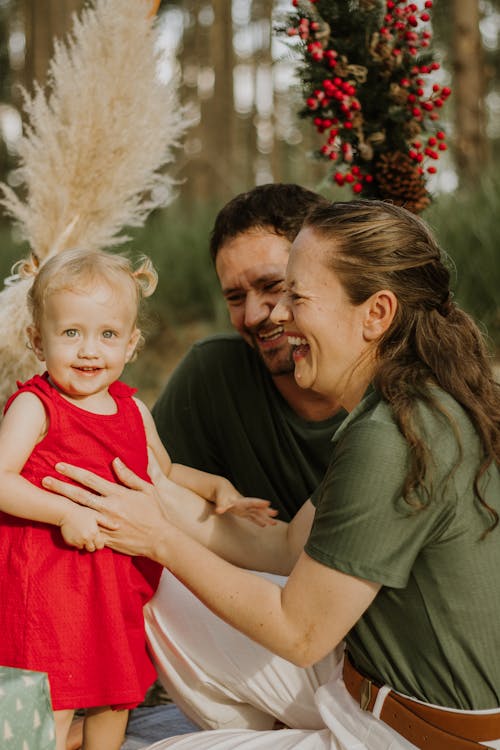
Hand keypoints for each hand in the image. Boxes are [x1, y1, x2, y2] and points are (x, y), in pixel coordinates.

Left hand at [42, 459, 166, 558]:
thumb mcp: (146, 490)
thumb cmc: (155, 513)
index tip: (60, 466)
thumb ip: (129, 475)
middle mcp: (109, 508)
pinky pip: (87, 533)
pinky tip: (61, 526)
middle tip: (45, 480)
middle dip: (61, 487)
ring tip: (47, 499)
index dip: (73, 472)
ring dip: (63, 505)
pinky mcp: (105, 539)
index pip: (91, 479)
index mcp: (117, 494)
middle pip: (79, 495)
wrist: (159, 539)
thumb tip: (115, 460)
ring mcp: (105, 524)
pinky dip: (74, 529)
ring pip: (79, 513)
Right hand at [59, 504, 105, 551]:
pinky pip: (75, 546)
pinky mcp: (69, 542)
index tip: (97, 538)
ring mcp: (77, 541)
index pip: (100, 546)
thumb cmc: (83, 512)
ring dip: (84, 544)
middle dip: (92, 545)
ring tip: (83, 534)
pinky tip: (76, 534)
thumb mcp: (97, 515)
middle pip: (92, 549)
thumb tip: (118, 527)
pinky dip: (76, 542)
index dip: (99, 543)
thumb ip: (108, 523)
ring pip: (83, 548)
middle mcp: (86, 539)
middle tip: (90, 536)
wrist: (66, 512)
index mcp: (94, 533)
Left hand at [213, 483, 277, 526]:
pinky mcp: (244, 512)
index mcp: (241, 501)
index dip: (259, 503)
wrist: (223, 489)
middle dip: (266, 511)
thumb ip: (221, 506)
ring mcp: (246, 508)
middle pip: (258, 508)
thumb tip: (219, 511)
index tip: (268, 503)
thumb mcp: (220, 500)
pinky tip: (264, 525)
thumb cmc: (221, 495)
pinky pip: (253, 517)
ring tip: (275, 523)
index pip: (251, 502)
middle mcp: (246, 504)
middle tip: (275, 513)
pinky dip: (258, 521)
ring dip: (266, 518)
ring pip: (258, 513)